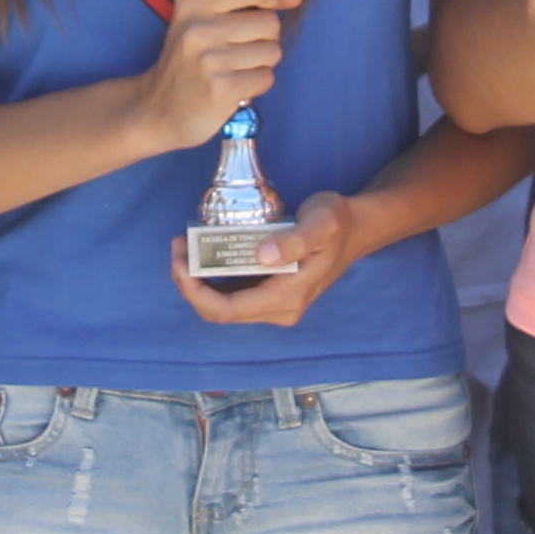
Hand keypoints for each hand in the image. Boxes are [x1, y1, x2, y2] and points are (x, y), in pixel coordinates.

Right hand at [131, 0, 296, 152]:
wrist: (158, 108)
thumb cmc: (189, 60)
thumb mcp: (200, 18)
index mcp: (193, 3)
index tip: (281, 3)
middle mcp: (199, 28)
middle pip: (270, 22)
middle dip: (264, 38)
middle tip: (239, 49)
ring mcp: (210, 60)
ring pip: (273, 52)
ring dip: (261, 63)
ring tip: (235, 68)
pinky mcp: (221, 89)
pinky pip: (266, 78)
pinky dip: (256, 84)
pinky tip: (235, 86)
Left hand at [173, 189, 362, 328]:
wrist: (356, 228)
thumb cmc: (337, 222)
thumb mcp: (321, 224)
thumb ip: (294, 240)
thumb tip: (263, 255)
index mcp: (286, 298)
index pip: (227, 310)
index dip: (195, 292)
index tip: (181, 261)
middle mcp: (279, 309)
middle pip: (220, 311)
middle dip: (190, 284)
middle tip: (178, 247)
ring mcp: (275, 304)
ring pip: (224, 305)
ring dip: (198, 281)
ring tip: (185, 247)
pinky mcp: (272, 293)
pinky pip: (233, 294)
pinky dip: (213, 278)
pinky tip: (204, 253)